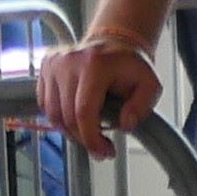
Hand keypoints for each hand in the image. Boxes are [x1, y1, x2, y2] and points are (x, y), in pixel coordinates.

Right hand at [36, 37, 160, 158]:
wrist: (114, 44)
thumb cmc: (129, 66)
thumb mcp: (149, 86)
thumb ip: (142, 107)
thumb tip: (125, 124)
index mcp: (94, 64)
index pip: (84, 112)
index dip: (92, 139)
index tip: (104, 152)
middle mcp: (69, 61)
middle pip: (67, 117)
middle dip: (84, 139)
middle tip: (101, 146)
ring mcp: (54, 63)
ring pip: (53, 114)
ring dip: (70, 131)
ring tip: (89, 131)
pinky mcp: (46, 67)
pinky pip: (46, 104)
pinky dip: (60, 118)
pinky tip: (77, 117)